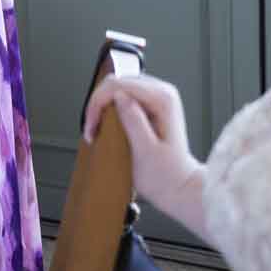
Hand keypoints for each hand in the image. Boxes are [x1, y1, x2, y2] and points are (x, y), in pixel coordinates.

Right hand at [83, 73, 204, 215]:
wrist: (179, 187)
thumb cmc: (165, 175)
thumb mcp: (146, 152)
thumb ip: (133, 121)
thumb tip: (119, 97)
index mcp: (163, 100)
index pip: (119, 85)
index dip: (99, 102)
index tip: (91, 126)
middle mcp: (162, 93)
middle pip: (118, 82)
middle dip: (99, 104)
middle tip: (92, 130)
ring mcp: (157, 98)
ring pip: (119, 88)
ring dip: (103, 107)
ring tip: (97, 130)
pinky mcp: (152, 106)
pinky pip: (125, 97)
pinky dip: (111, 110)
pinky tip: (108, 127)